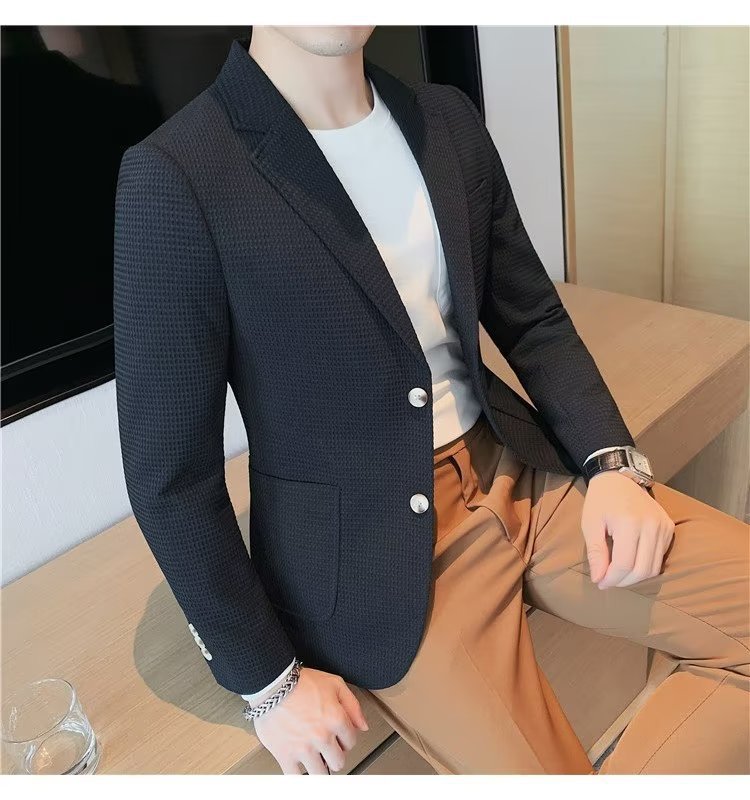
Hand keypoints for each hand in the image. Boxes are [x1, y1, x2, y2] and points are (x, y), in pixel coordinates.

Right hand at [252, 666, 368, 773]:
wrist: (272, 683)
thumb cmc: (300, 682)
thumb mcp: (334, 683)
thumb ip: (353, 705)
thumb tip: (363, 725)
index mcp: (336, 719)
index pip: (351, 741)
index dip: (346, 738)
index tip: (339, 736)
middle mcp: (322, 737)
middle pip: (338, 761)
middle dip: (335, 754)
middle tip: (327, 748)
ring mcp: (304, 748)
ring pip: (320, 774)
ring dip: (319, 767)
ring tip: (315, 758)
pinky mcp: (285, 755)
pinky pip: (295, 777)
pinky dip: (298, 774)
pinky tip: (299, 765)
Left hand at [581, 470, 674, 589]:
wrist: (618, 479)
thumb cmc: (600, 501)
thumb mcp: (590, 524)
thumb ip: (595, 553)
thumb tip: (599, 579)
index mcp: (628, 523)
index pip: (624, 564)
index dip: (612, 579)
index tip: (600, 583)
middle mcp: (651, 525)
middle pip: (642, 570)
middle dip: (624, 581)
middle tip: (608, 581)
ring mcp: (663, 527)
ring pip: (654, 567)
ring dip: (636, 577)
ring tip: (618, 575)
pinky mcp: (669, 528)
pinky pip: (660, 557)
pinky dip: (646, 565)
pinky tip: (631, 562)